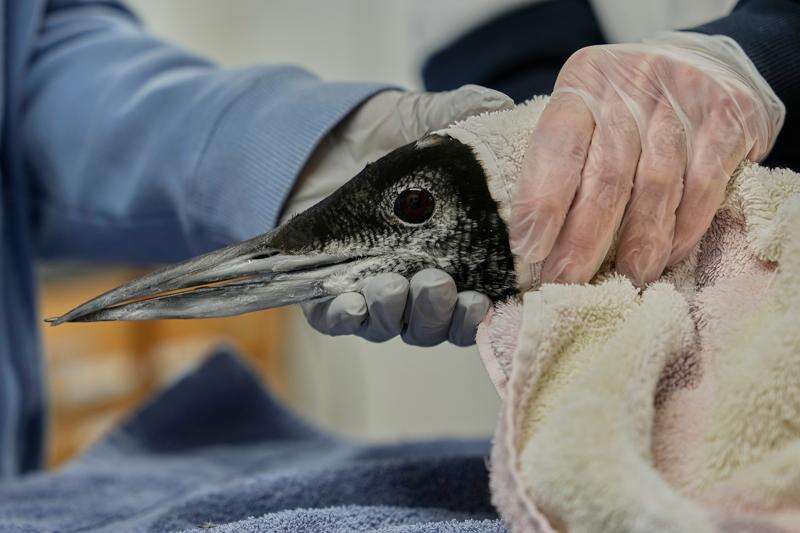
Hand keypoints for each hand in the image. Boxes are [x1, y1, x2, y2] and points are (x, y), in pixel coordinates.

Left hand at [285, 86, 512, 345]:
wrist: (326, 139)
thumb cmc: (390, 137)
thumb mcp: (428, 118)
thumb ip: (466, 112)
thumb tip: (502, 107)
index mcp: (457, 260)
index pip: (478, 308)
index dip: (483, 315)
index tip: (485, 300)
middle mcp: (418, 288)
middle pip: (435, 326)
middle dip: (439, 314)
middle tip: (438, 284)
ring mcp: (374, 296)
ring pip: (390, 326)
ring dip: (394, 312)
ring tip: (392, 285)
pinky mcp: (326, 296)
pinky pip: (336, 321)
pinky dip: (346, 317)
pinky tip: (353, 302)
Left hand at [510, 32, 783, 286]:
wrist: (706, 59)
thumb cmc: (628, 103)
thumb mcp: (586, 108)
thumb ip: (562, 157)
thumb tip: (533, 238)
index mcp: (583, 82)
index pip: (557, 146)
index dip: (542, 203)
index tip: (529, 250)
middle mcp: (632, 84)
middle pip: (606, 175)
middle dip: (583, 239)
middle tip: (568, 282)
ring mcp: (683, 98)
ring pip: (656, 185)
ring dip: (639, 243)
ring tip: (625, 279)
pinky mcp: (728, 118)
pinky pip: (703, 186)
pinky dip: (683, 229)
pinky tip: (667, 257)